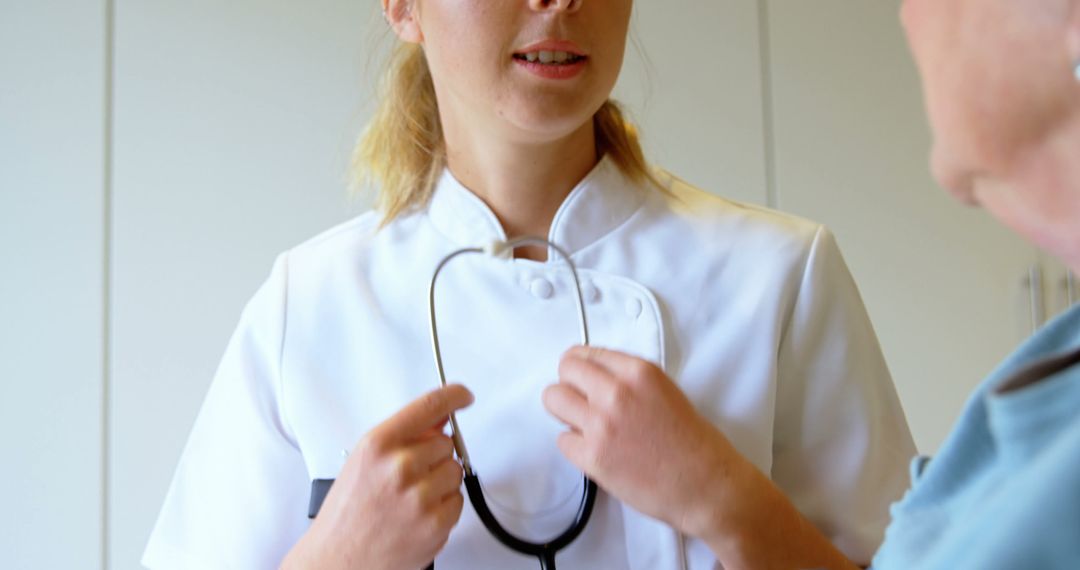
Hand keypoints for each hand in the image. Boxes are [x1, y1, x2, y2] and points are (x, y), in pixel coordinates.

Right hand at [282, 385, 473, 569]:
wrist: (339, 559)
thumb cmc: (348, 512)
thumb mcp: (364, 461)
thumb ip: (403, 436)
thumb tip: (437, 418)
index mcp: (379, 445)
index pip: (429, 406)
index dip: (453, 396)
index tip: (462, 395)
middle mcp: (400, 467)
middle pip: (446, 443)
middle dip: (434, 457)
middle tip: (409, 477)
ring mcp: (419, 497)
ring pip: (455, 471)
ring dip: (440, 483)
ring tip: (410, 499)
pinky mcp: (435, 524)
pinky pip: (458, 501)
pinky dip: (444, 508)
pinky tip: (417, 515)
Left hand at [542, 346, 749, 538]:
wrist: (707, 486)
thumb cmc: (694, 444)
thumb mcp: (665, 391)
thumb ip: (629, 381)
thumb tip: (596, 379)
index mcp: (638, 372)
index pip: (585, 353)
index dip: (581, 368)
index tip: (581, 377)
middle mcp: (617, 393)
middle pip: (564, 371)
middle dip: (570, 385)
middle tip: (580, 402)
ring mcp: (601, 425)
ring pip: (553, 400)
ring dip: (565, 412)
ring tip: (585, 425)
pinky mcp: (592, 457)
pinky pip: (562, 440)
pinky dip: (575, 446)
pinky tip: (598, 452)